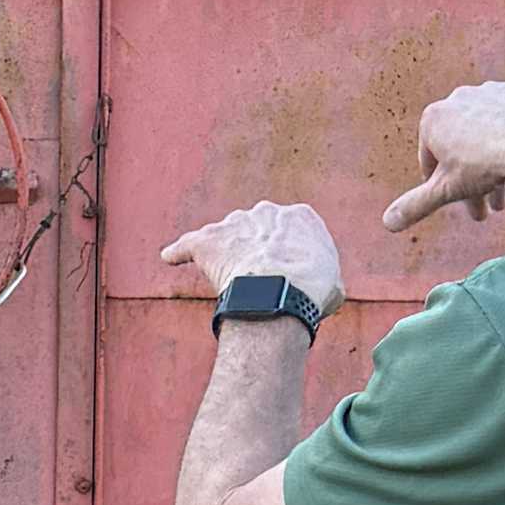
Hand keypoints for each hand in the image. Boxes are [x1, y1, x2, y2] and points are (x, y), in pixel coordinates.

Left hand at [156, 198, 345, 315]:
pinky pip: (189, 244)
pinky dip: (180, 251)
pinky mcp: (206, 240)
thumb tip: (319, 292)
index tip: (288, 276)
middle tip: (259, 281)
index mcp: (301, 217)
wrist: (281, 289)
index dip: (289, 257)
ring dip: (224, 256)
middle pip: (258, 231)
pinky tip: (171, 256)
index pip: (293, 233)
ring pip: (225, 238)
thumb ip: (322, 280)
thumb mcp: (333, 285)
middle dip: (257, 252)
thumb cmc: (312, 291)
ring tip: (224, 281)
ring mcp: (234, 223)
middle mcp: (266, 212)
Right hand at [383, 78, 504, 236]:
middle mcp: (457, 98)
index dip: (440, 185)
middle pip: (462, 147)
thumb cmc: (482, 166)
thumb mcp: (444, 191)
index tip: (452, 201)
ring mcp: (488, 92)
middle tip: (484, 210)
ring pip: (488, 134)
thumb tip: (387, 223)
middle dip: (473, 182)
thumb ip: (415, 205)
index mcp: (433, 118)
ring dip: (494, 163)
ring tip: (503, 197)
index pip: (431, 159)